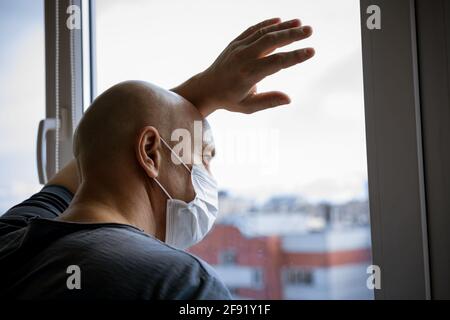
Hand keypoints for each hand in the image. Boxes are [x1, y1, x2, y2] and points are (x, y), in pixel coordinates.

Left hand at [173, 18, 314, 116]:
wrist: (207, 88)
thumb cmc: (229, 100)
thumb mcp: (248, 107)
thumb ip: (268, 101)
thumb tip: (289, 99)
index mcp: (248, 75)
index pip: (276, 63)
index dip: (295, 57)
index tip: (311, 51)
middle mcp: (243, 58)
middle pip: (271, 41)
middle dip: (292, 35)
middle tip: (310, 30)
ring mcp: (238, 48)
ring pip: (263, 33)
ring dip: (283, 27)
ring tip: (300, 23)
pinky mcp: (235, 42)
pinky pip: (253, 30)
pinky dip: (266, 24)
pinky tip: (280, 20)